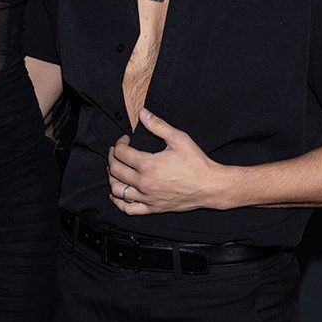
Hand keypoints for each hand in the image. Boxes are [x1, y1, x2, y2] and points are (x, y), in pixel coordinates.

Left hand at [107, 109, 228, 214]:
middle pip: (115, 170)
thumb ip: (158, 125)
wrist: (210, 186)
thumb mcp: (178, 138)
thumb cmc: (196, 163)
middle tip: (116, 151)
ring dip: (111, 177)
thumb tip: (142, 113)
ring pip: (118, 189)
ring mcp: (147, 197)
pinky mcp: (152, 208)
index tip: (124, 140)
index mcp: (147, 165)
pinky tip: (116, 193)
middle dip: (112, 158)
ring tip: (115, 169)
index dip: (119, 143)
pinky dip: (118, 201)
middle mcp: (144, 183)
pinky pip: (128, 208)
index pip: (121, 153)